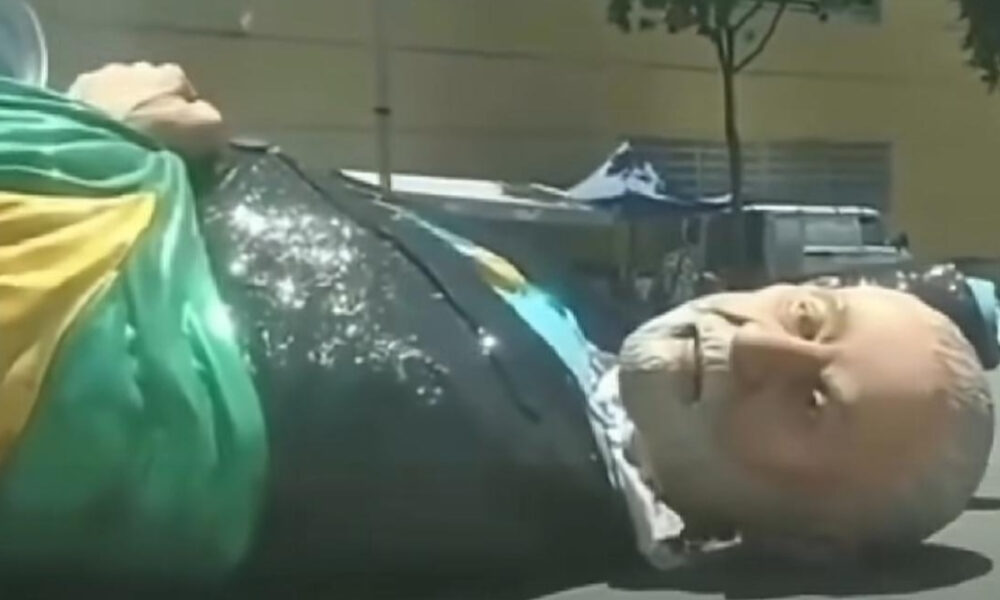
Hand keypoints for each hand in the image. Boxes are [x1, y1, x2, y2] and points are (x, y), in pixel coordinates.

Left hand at [68, 62, 224, 159]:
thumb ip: (214, 123)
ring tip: (126, 142)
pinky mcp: (75, 90)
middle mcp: (139, 66)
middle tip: (155, 142)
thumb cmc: (156, 138)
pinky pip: (97, 103)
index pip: (189, 93)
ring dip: (127, 111)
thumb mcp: (204, 133)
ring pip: (124, 93)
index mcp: (174, 74)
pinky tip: (102, 138)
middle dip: (155, 110)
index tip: (185, 142)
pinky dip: (102, 117)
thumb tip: (212, 123)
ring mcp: (105, 75)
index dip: (189, 118)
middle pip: (154, 90)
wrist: (93, 143)